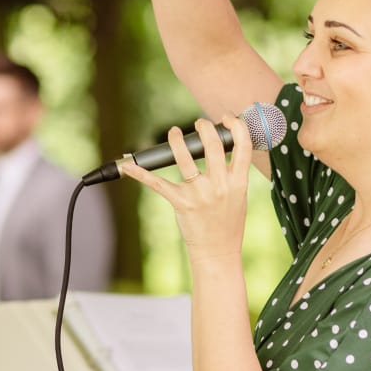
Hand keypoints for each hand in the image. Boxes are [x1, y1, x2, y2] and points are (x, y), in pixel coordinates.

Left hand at [118, 114, 252, 263]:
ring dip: (177, 139)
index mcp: (238, 182)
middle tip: (199, 123)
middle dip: (204, 127)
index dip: (235, 125)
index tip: (227, 117)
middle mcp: (220, 185)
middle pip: (212, 144)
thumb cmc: (228, 224)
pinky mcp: (181, 202)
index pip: (242, 144)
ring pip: (184, 157)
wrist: (218, 252)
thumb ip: (233, 174)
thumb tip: (224, 149)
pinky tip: (128, 166)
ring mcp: (200, 193)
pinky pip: (157, 183)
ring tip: (174, 132)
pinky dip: (140, 174)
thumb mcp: (238, 197)